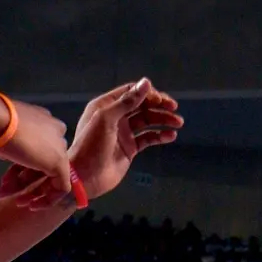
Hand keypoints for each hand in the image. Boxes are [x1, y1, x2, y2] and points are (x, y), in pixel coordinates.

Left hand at [0, 80, 179, 208]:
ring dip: (163, 120)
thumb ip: (127, 101)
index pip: (131, 92)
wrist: (84, 179)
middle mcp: (115, 117)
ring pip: (148, 121)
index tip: (160, 100)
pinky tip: (170, 136)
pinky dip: (160, 136)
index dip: (147, 93)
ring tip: (178, 123)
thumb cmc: (90, 146)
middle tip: (174, 108)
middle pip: (142, 105)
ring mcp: (123, 133)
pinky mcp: (130, 148)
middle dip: (159, 106)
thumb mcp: (106, 119)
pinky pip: (149, 138)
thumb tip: (147, 82)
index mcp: (105, 107)